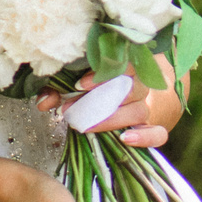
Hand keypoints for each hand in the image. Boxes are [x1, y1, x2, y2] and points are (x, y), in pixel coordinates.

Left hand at [43, 69, 181, 147]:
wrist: (128, 95)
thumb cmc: (97, 87)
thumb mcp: (74, 85)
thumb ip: (58, 90)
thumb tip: (43, 102)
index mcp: (125, 67)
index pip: (124, 63)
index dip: (103, 74)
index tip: (78, 85)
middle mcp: (140, 85)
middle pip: (132, 89)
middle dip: (100, 100)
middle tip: (72, 108)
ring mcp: (147, 107)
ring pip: (139, 111)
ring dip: (111, 120)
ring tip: (86, 125)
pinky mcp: (153, 128)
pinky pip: (158, 134)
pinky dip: (145, 137)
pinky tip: (126, 138)